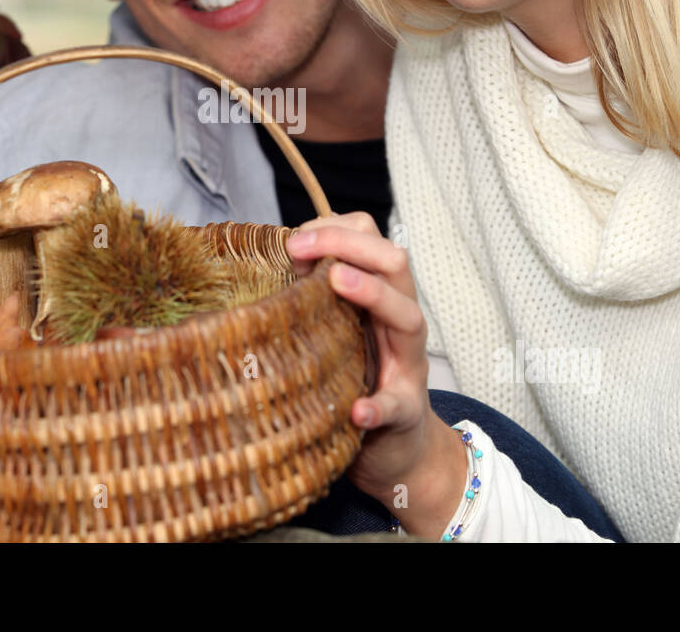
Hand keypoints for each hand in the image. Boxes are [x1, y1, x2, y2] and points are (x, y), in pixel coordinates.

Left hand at [286, 212, 465, 535]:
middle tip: (298, 248)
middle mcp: (400, 323)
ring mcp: (408, 367)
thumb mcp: (336, 331)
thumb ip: (315, 299)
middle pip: (394, 263)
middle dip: (346, 244)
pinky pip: (396, 405)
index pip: (372, 238)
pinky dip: (377, 406)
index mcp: (381, 297)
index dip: (336, 228)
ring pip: (408, 318)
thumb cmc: (356, 381)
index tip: (293, 238)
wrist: (396, 451)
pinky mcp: (405, 413)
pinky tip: (358, 410)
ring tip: (337, 281)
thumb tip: (271, 266)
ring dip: (373, 294)